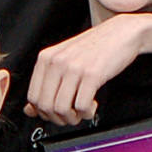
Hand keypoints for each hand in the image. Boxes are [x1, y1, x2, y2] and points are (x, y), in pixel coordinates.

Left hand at [23, 14, 151, 125]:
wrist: (121, 32)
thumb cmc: (94, 48)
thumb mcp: (64, 60)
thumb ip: (47, 83)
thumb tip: (30, 110)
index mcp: (46, 58)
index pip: (33, 97)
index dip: (43, 113)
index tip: (55, 114)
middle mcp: (57, 62)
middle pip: (45, 106)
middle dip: (58, 119)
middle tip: (70, 117)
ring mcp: (74, 68)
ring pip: (61, 109)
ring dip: (72, 118)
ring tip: (81, 112)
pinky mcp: (92, 74)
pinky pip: (81, 106)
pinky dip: (87, 113)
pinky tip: (92, 105)